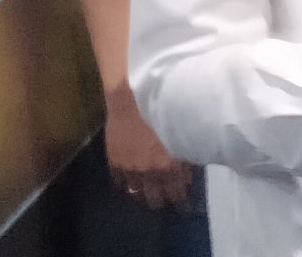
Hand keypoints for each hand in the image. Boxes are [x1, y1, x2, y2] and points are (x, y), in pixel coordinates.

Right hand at [104, 88, 191, 209]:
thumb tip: (186, 175)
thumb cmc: (162, 109)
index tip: (183, 204)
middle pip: (155, 199)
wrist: (132, 97)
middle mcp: (149, 172)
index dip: (181, 202)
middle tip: (165, 198)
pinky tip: (130, 182)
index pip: (176, 195)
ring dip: (143, 193)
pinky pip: (120, 182)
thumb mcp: (179, 134)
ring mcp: (130, 168)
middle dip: (161, 200)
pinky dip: (125, 183)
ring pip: (137, 193)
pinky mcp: (115, 162)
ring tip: (147, 191)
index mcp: (169, 166)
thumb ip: (183, 157)